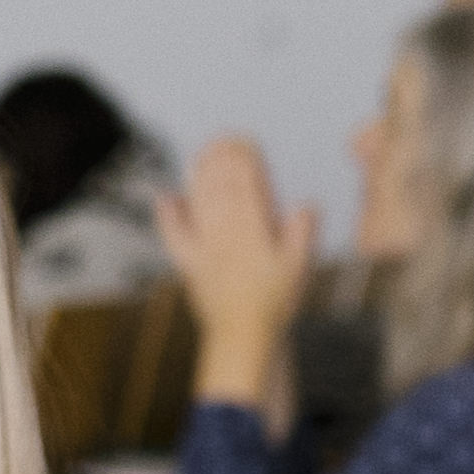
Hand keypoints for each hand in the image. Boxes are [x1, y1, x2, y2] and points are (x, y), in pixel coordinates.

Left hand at [160, 139, 317, 420]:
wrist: (242, 336)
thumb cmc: (273, 304)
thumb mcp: (299, 266)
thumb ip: (302, 232)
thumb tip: (307, 205)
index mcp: (253, 229)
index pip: (247, 184)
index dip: (245, 159)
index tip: (245, 141)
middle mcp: (224, 232)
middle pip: (220, 185)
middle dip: (222, 158)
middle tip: (223, 138)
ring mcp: (203, 246)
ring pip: (198, 202)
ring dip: (198, 175)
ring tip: (200, 155)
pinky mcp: (188, 263)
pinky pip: (173, 233)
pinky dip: (168, 214)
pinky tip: (166, 196)